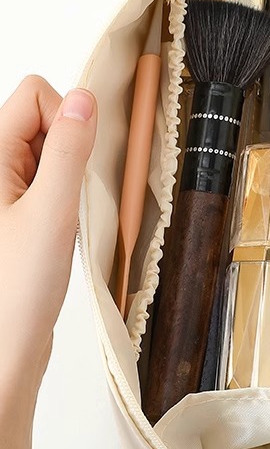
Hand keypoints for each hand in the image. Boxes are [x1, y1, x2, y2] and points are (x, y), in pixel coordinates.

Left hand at [0, 76, 96, 422]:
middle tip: (67, 197)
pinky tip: (60, 230)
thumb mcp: (52, 213)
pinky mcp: (13, 215)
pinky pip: (45, 180)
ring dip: (66, 175)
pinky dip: (62, 196)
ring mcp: (1, 193)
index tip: (77, 160)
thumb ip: (68, 150)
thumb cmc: (14, 294)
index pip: (34, 95)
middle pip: (40, 118)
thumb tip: (83, 98)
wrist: (3, 353)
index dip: (66, 117)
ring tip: (62, 219)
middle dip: (67, 147)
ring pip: (46, 150)